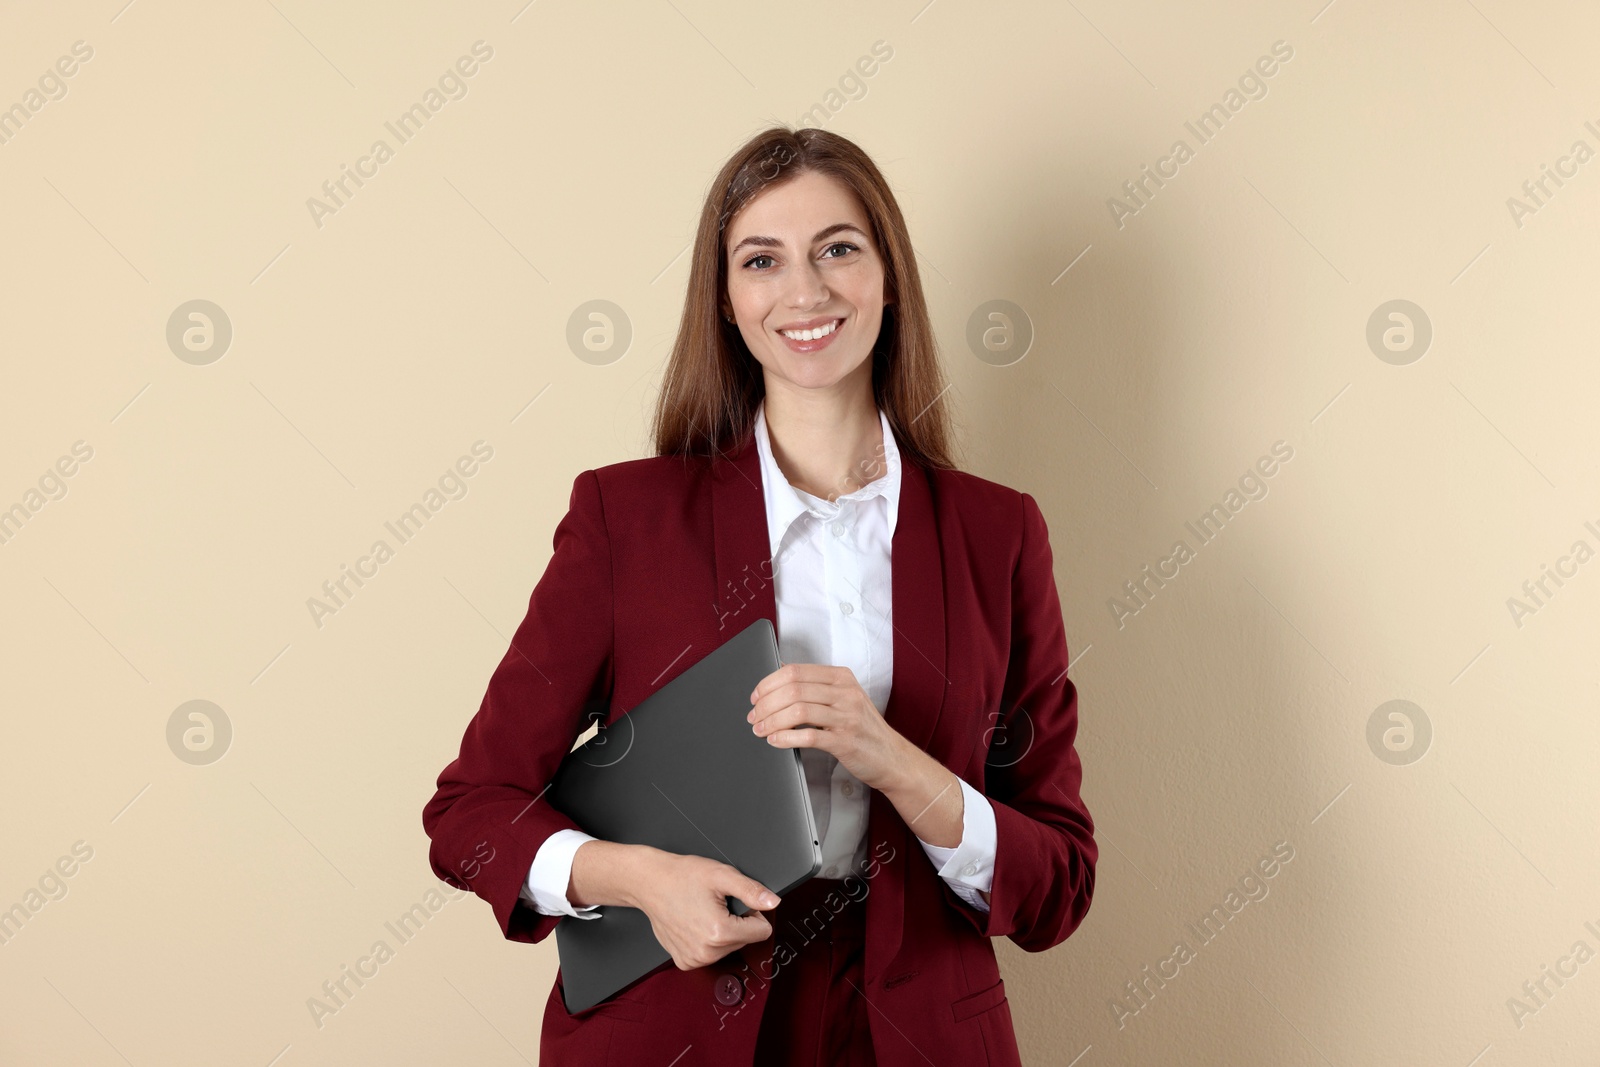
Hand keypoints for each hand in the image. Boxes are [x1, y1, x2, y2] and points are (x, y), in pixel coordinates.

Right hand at [630, 851, 780, 970]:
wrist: (649, 882)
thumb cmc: (681, 877)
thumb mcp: (722, 875)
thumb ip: (752, 890)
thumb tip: (773, 902)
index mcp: (719, 933)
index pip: (762, 931)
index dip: (753, 912)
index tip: (736, 902)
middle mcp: (707, 952)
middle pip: (745, 940)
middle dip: (736, 922)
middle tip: (715, 904)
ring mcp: (694, 960)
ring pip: (728, 948)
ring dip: (721, 931)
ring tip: (703, 912)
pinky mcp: (685, 962)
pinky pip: (710, 954)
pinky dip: (707, 940)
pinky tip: (693, 923)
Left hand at [748, 663, 910, 791]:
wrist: (892, 757)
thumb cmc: (864, 728)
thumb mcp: (844, 698)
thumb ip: (816, 687)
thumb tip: (777, 677)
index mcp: (841, 677)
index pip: (795, 671)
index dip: (768, 683)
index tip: (756, 697)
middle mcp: (845, 693)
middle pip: (793, 689)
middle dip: (766, 704)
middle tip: (754, 717)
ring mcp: (847, 716)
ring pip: (798, 710)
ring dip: (772, 721)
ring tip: (761, 730)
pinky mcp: (845, 741)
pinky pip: (809, 736)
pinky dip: (786, 738)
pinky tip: (775, 740)